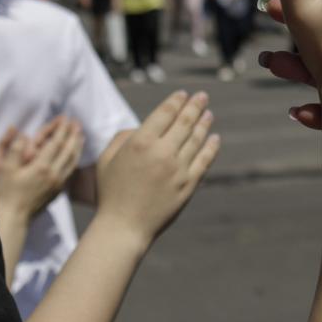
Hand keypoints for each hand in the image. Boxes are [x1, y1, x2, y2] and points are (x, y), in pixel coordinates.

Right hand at [0, 117, 84, 218]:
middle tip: (78, 123)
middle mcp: (54, 174)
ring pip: (72, 161)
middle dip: (73, 135)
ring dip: (77, 147)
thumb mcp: (7, 169)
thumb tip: (23, 133)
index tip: (66, 119)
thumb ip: (15, 149)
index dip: (62, 130)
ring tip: (81, 136)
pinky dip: (74, 160)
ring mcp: (58, 183)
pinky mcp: (59, 190)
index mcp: (41, 167)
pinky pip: (70, 171)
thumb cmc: (8, 192)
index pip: (56, 143)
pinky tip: (75, 156)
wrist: (14, 216)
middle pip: (68, 150)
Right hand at [95, 90, 219, 245]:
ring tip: (209, 114)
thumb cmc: (111, 192)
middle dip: (195, 106)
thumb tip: (143, 127)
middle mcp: (162, 152)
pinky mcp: (189, 184)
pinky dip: (211, 147)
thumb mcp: (107, 159)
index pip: (164, 113)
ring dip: (204, 123)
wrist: (124, 227)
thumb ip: (123, 137)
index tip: (183, 94)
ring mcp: (178, 169)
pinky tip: (215, 138)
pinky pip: (204, 160)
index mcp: (140, 142)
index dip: (175, 101)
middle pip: (184, 122)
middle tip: (202, 96)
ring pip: (197, 139)